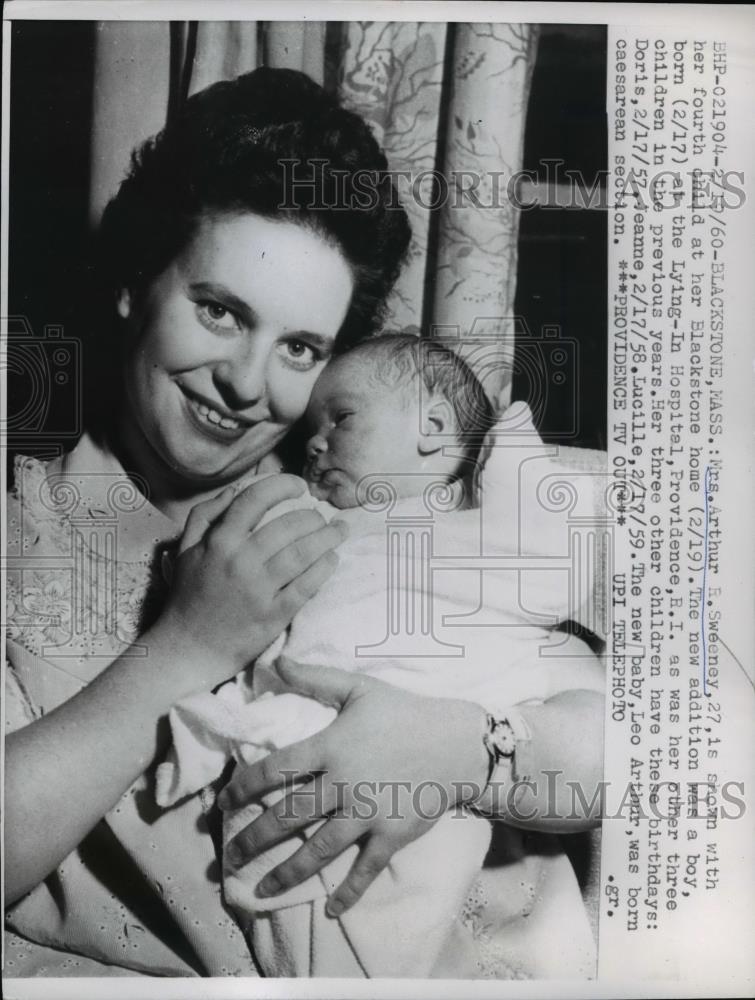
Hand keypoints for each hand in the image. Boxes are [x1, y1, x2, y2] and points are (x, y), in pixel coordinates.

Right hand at [160, 476, 346, 688]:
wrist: (189, 647)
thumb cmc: (189, 595)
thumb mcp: (186, 549)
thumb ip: (207, 515)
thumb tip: (238, 488)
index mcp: (219, 542)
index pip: (256, 499)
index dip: (282, 485)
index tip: (299, 486)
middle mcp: (241, 562)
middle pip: (288, 525)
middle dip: (313, 516)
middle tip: (322, 516)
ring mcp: (259, 589)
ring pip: (303, 553)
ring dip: (327, 538)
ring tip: (339, 531)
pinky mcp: (274, 615)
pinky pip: (307, 586)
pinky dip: (324, 569)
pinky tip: (332, 559)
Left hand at [217, 657, 489, 915]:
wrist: (457, 741)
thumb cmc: (404, 712)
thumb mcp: (359, 688)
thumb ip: (315, 679)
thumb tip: (275, 662)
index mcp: (331, 746)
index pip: (276, 770)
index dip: (244, 787)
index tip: (222, 803)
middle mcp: (344, 783)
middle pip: (288, 816)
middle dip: (253, 839)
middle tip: (228, 857)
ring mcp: (368, 813)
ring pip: (319, 850)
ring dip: (287, 873)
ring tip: (260, 890)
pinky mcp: (392, 834)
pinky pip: (365, 869)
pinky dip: (348, 893)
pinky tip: (330, 912)